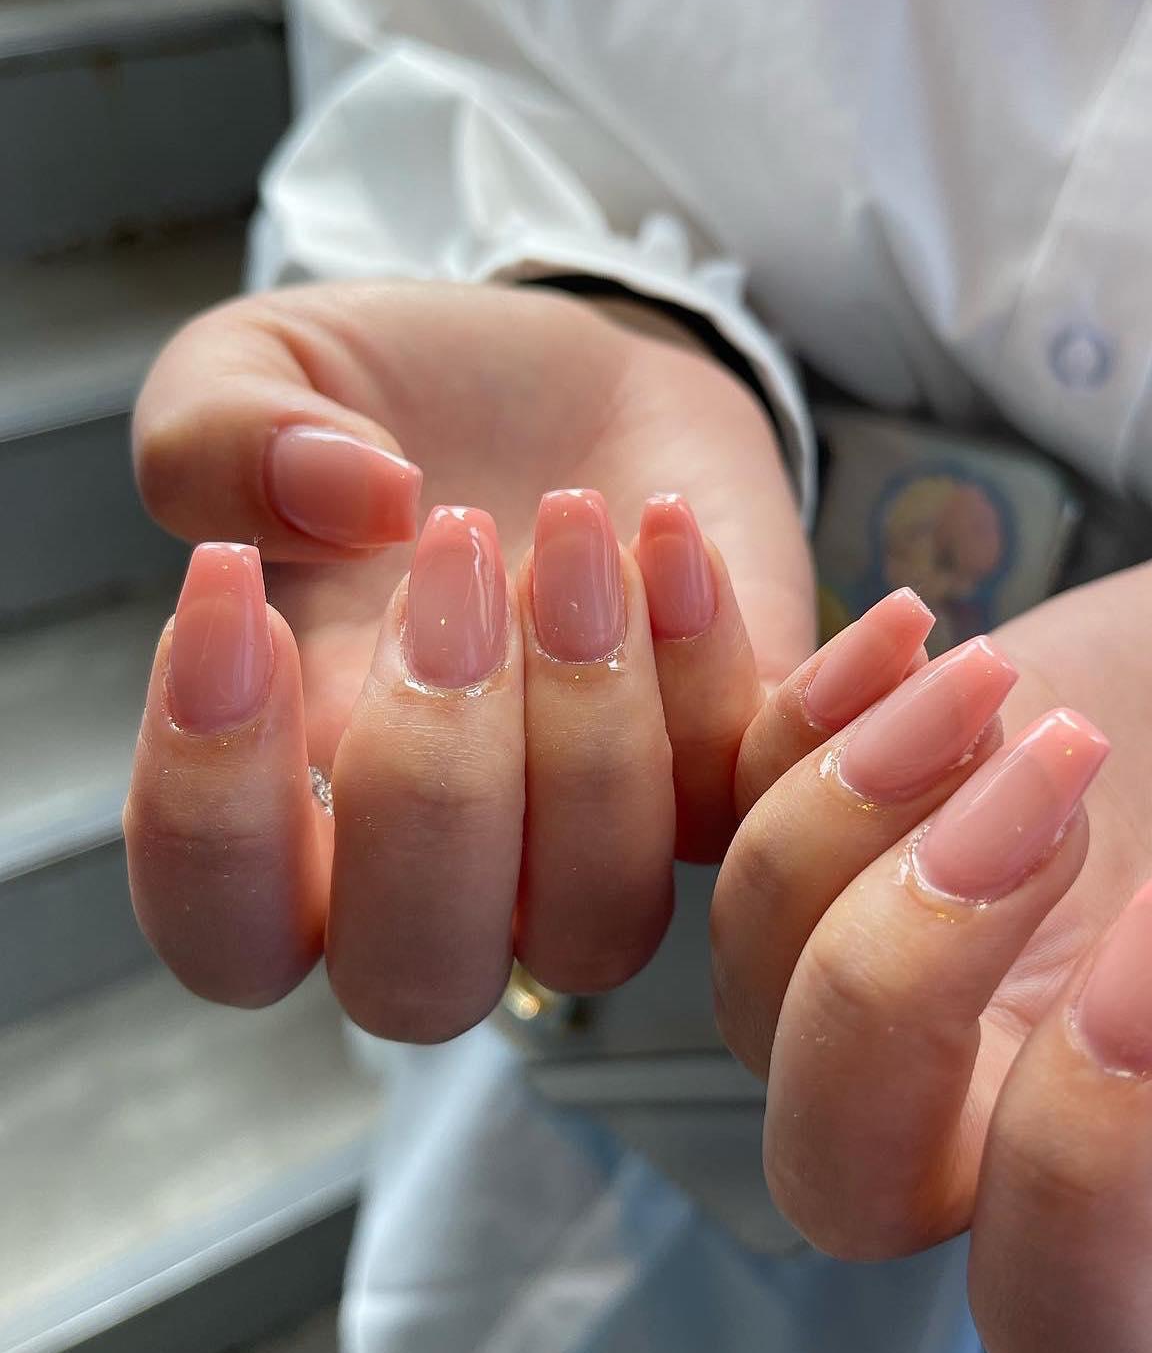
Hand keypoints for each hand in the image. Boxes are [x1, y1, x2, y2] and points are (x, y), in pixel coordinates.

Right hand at [124, 280, 812, 1037]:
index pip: (224, 931)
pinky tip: (668, 532)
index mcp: (298, 793)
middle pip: (416, 985)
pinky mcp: (728, 770)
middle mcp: (450, 856)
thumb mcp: (264, 367)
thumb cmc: (407, 405)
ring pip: (594, 927)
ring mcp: (596, 834)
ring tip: (571, 522)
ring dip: (586, 733)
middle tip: (447, 554)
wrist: (582, 371)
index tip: (236, 586)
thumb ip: (224, 431)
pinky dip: (711, 670)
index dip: (210, 810)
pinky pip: (739, 801)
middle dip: (430, 780)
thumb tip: (352, 504)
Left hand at [711, 535, 1151, 1352]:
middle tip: (1067, 780)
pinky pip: (720, 816)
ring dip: (845, 812)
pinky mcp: (841, 839)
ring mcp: (904, 975)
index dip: (1091, 1164)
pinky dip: (788, 719)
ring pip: (750, 979)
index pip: (1073, 1309)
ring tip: (992, 676)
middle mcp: (1009, 1103)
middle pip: (840, 1172)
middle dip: (906, 974)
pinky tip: (914, 627)